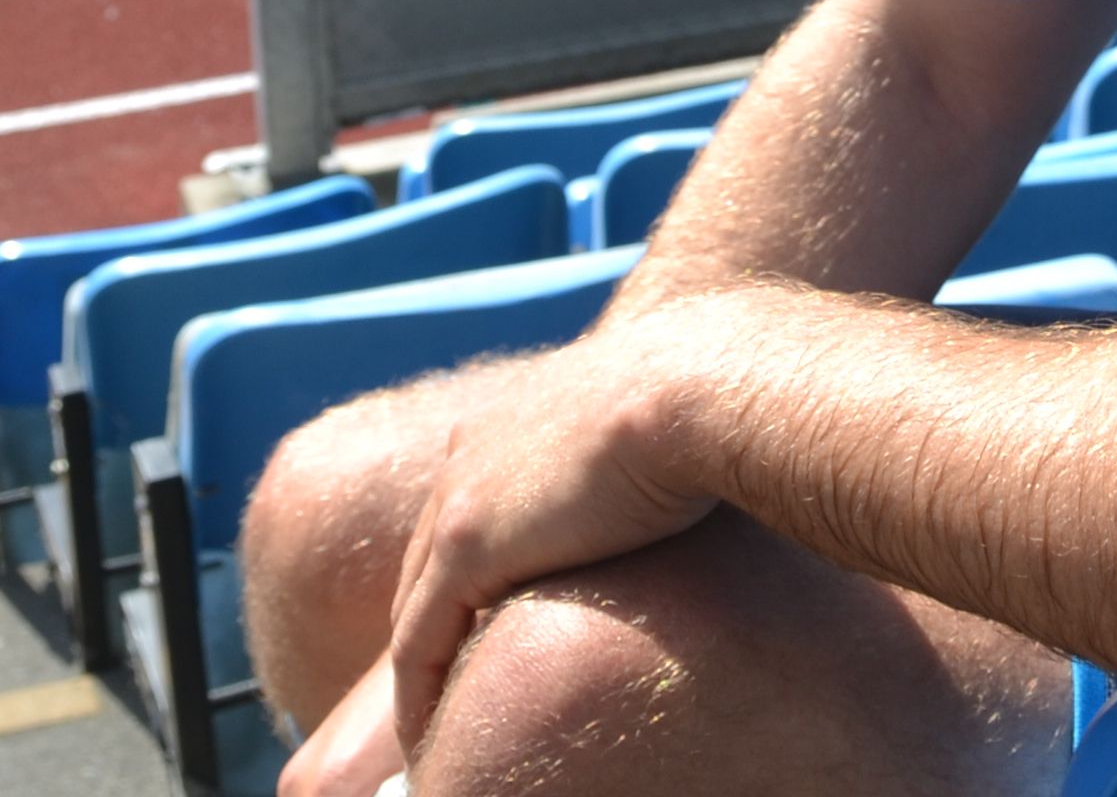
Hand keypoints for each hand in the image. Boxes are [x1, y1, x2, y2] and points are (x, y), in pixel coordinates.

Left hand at [386, 311, 719, 754]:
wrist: (692, 385)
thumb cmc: (703, 402)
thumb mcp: (652, 427)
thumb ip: (635, 459)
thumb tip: (678, 491)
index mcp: (509, 423)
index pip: (468, 517)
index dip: (466, 580)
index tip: (481, 628)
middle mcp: (467, 454)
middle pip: (427, 562)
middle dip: (431, 623)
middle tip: (445, 685)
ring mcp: (459, 500)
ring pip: (413, 606)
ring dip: (420, 665)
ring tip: (435, 717)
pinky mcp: (465, 547)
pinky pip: (418, 641)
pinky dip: (418, 690)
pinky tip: (429, 731)